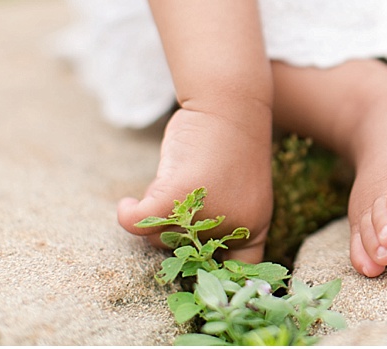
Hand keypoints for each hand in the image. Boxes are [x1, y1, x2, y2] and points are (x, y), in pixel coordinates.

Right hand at [117, 106, 272, 262]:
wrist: (229, 104)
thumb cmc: (230, 146)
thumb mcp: (237, 191)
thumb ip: (219, 223)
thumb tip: (181, 257)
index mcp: (257, 227)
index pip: (240, 273)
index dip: (218, 282)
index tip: (199, 273)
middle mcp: (236, 226)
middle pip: (185, 253)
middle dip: (177, 229)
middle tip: (188, 191)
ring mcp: (207, 212)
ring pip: (161, 236)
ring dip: (158, 212)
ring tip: (177, 177)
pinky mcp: (176, 195)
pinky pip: (138, 222)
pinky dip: (130, 214)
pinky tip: (130, 204)